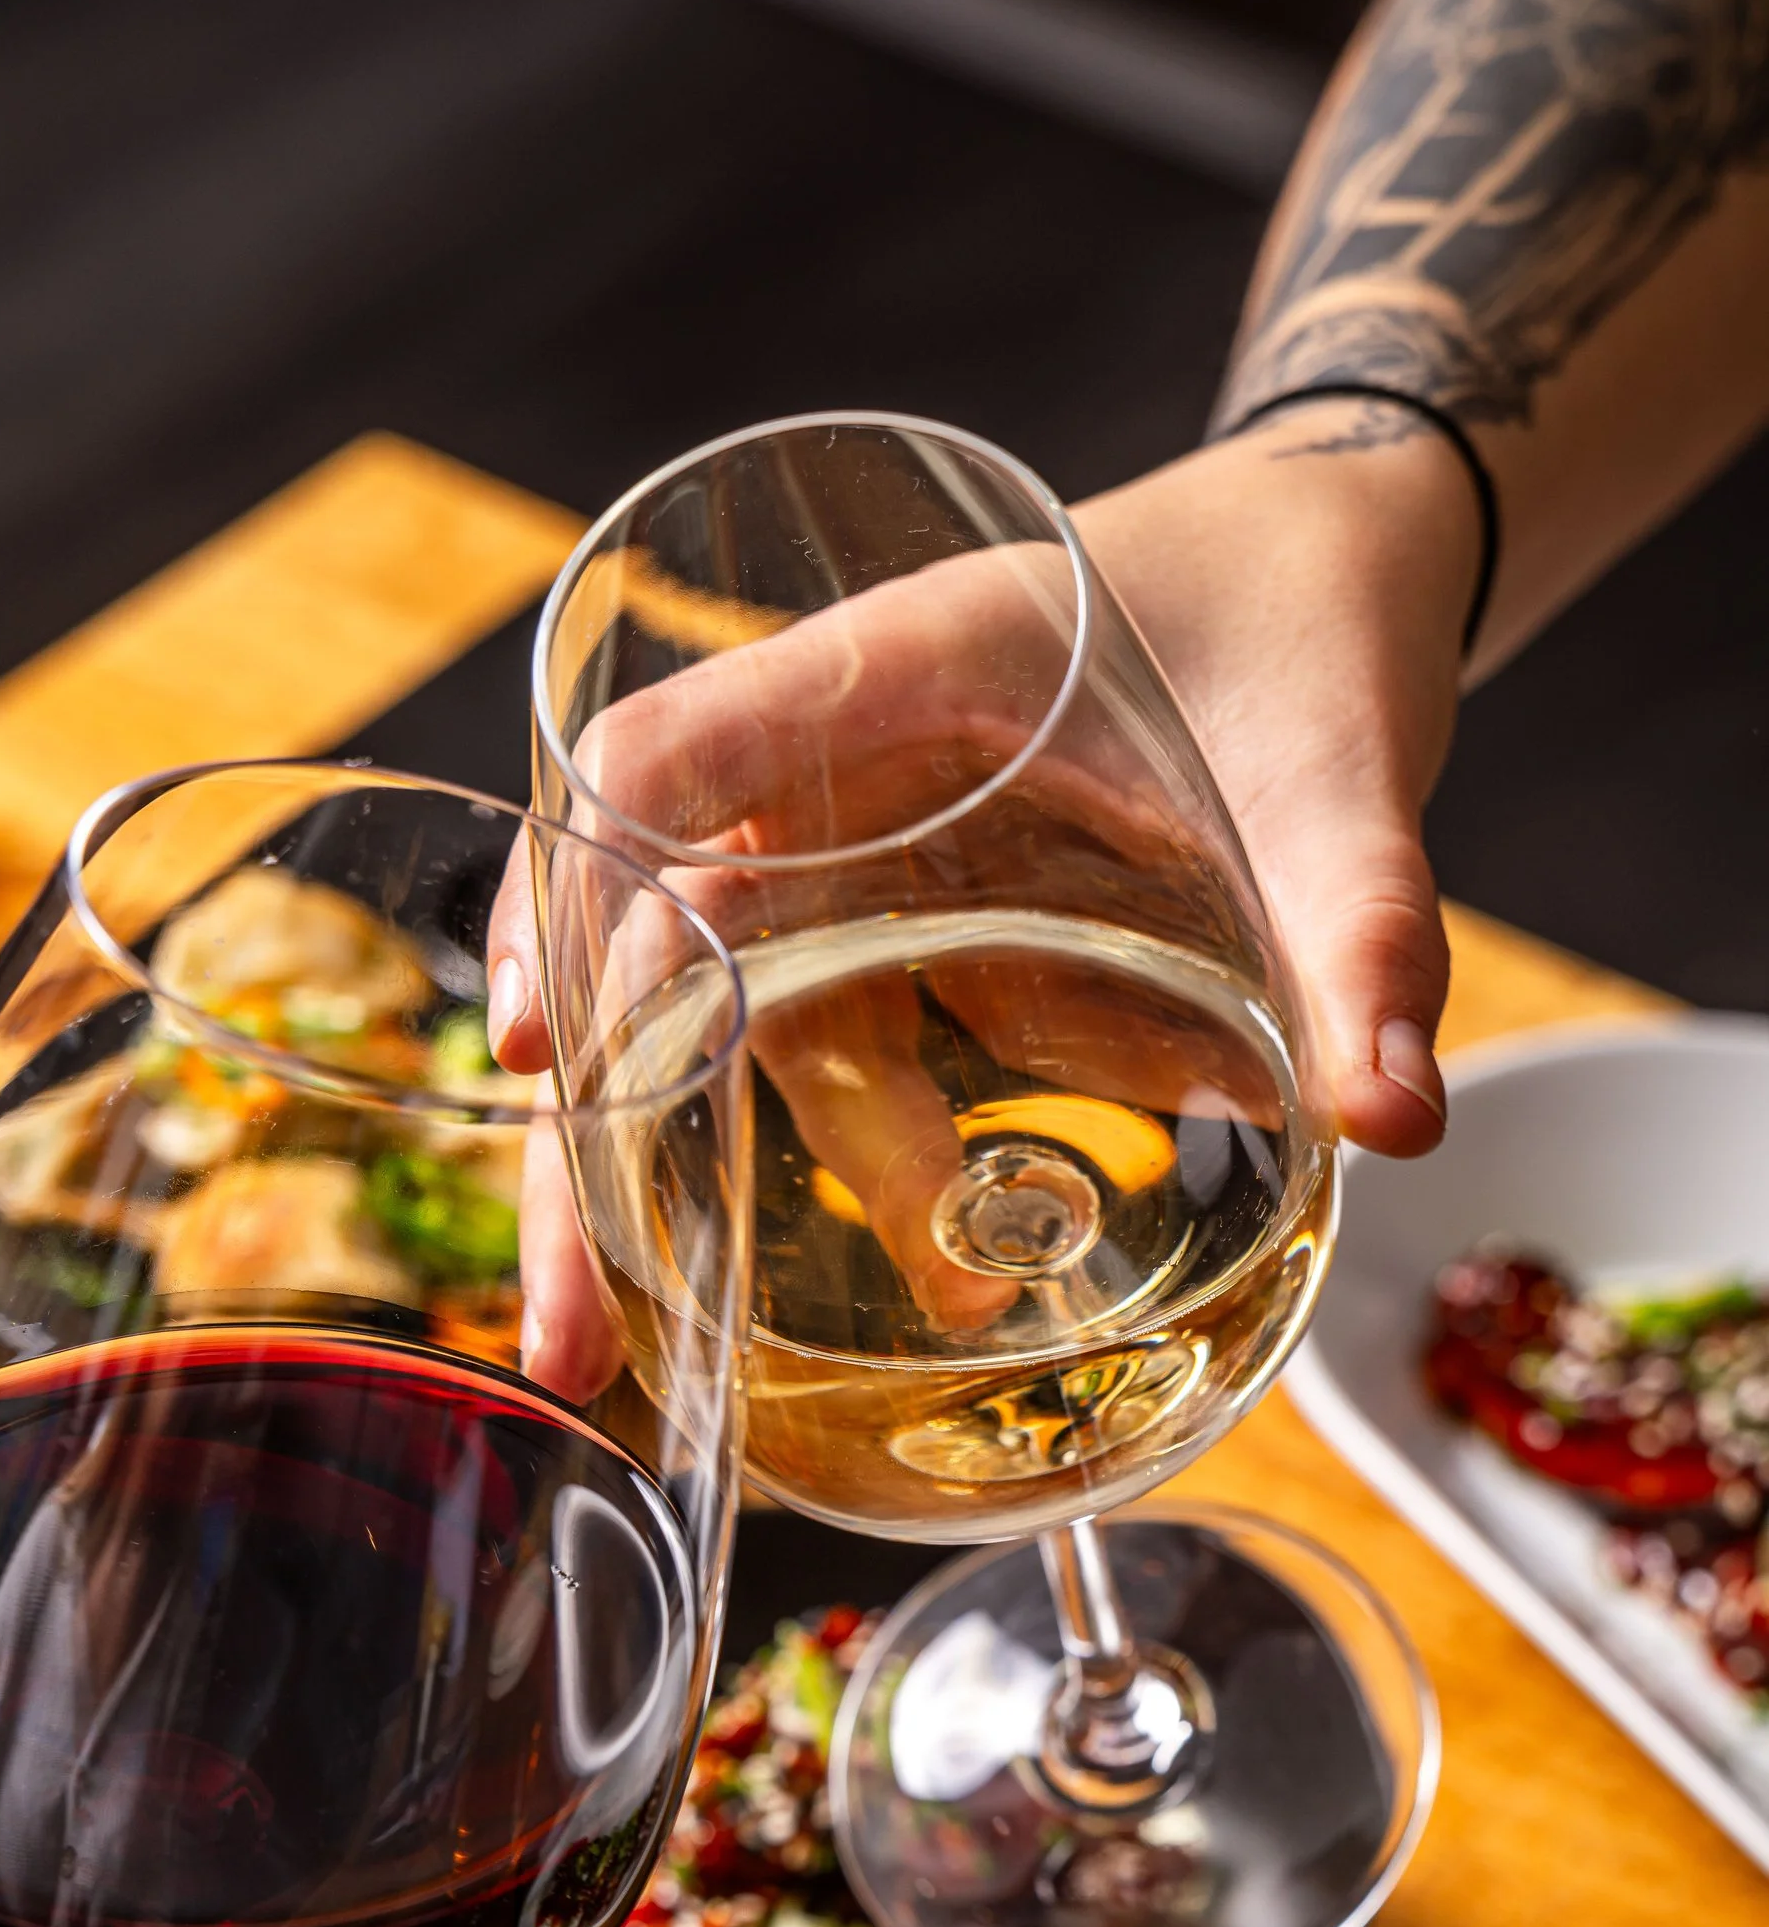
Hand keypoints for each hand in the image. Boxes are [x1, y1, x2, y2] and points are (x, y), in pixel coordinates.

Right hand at [490, 416, 1477, 1392]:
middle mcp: (827, 770)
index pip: (659, 762)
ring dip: (704, 1195)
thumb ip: (1362, 933)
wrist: (1337, 569)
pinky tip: (855, 1281)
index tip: (533, 1047)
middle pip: (632, 945)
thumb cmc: (1307, 620)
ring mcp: (849, 861)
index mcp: (890, 671)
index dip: (572, 895)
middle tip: (568, 1334)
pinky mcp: (899, 933)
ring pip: (713, 1030)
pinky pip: (813, 1055)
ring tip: (707, 1358)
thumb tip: (1393, 1119)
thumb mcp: (1341, 768)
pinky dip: (818, 1167)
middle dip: (585, 1144)